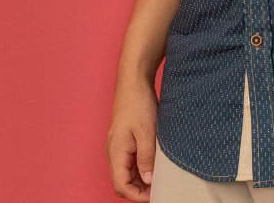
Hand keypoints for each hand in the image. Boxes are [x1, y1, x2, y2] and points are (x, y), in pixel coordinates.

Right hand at [106, 75, 158, 200]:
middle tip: (160, 189)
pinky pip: (129, 162)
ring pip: (126, 173)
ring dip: (141, 180)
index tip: (155, 196)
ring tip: (159, 177)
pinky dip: (140, 168)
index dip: (137, 196)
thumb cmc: (138, 103)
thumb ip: (146, 160)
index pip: (121, 186)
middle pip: (122, 182)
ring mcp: (117, 145)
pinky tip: (154, 164)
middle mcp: (113, 151)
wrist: (133, 81)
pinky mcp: (123, 140)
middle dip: (139, 190)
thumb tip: (148, 182)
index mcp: (115, 151)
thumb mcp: (147, 133)